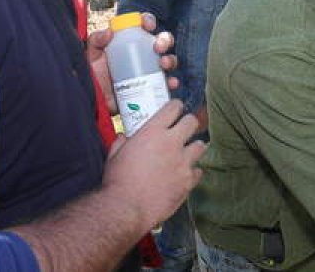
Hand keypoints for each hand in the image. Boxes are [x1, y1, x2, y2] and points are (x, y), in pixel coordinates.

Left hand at [86, 13, 177, 113]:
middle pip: (161, 41)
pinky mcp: (151, 87)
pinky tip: (171, 82)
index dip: (148, 21)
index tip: (148, 25)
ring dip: (170, 59)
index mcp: (130, 41)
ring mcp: (149, 71)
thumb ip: (96, 40)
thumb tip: (109, 32)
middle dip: (165, 40)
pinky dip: (172, 82)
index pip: (143, 26)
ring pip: (167, 60)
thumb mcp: (92, 55)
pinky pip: (166, 83)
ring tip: (163, 64)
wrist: (95, 101)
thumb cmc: (93, 75)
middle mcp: (143, 54)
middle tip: (158, 47)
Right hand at [101, 100, 205, 227]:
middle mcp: (171, 143)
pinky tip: (185, 175)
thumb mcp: (114, 155)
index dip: (176, 107)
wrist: (127, 208)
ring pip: (200, 146)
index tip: (176, 110)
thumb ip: (122, 142)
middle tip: (184, 130)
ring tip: (187, 153)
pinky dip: (193, 172)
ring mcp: (182, 162)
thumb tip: (124, 138)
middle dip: (189, 124)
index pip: (174, 107)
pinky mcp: (188, 181)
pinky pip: (198, 171)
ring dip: (194, 147)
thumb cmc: (117, 181)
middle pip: (192, 122)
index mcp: (152, 131)